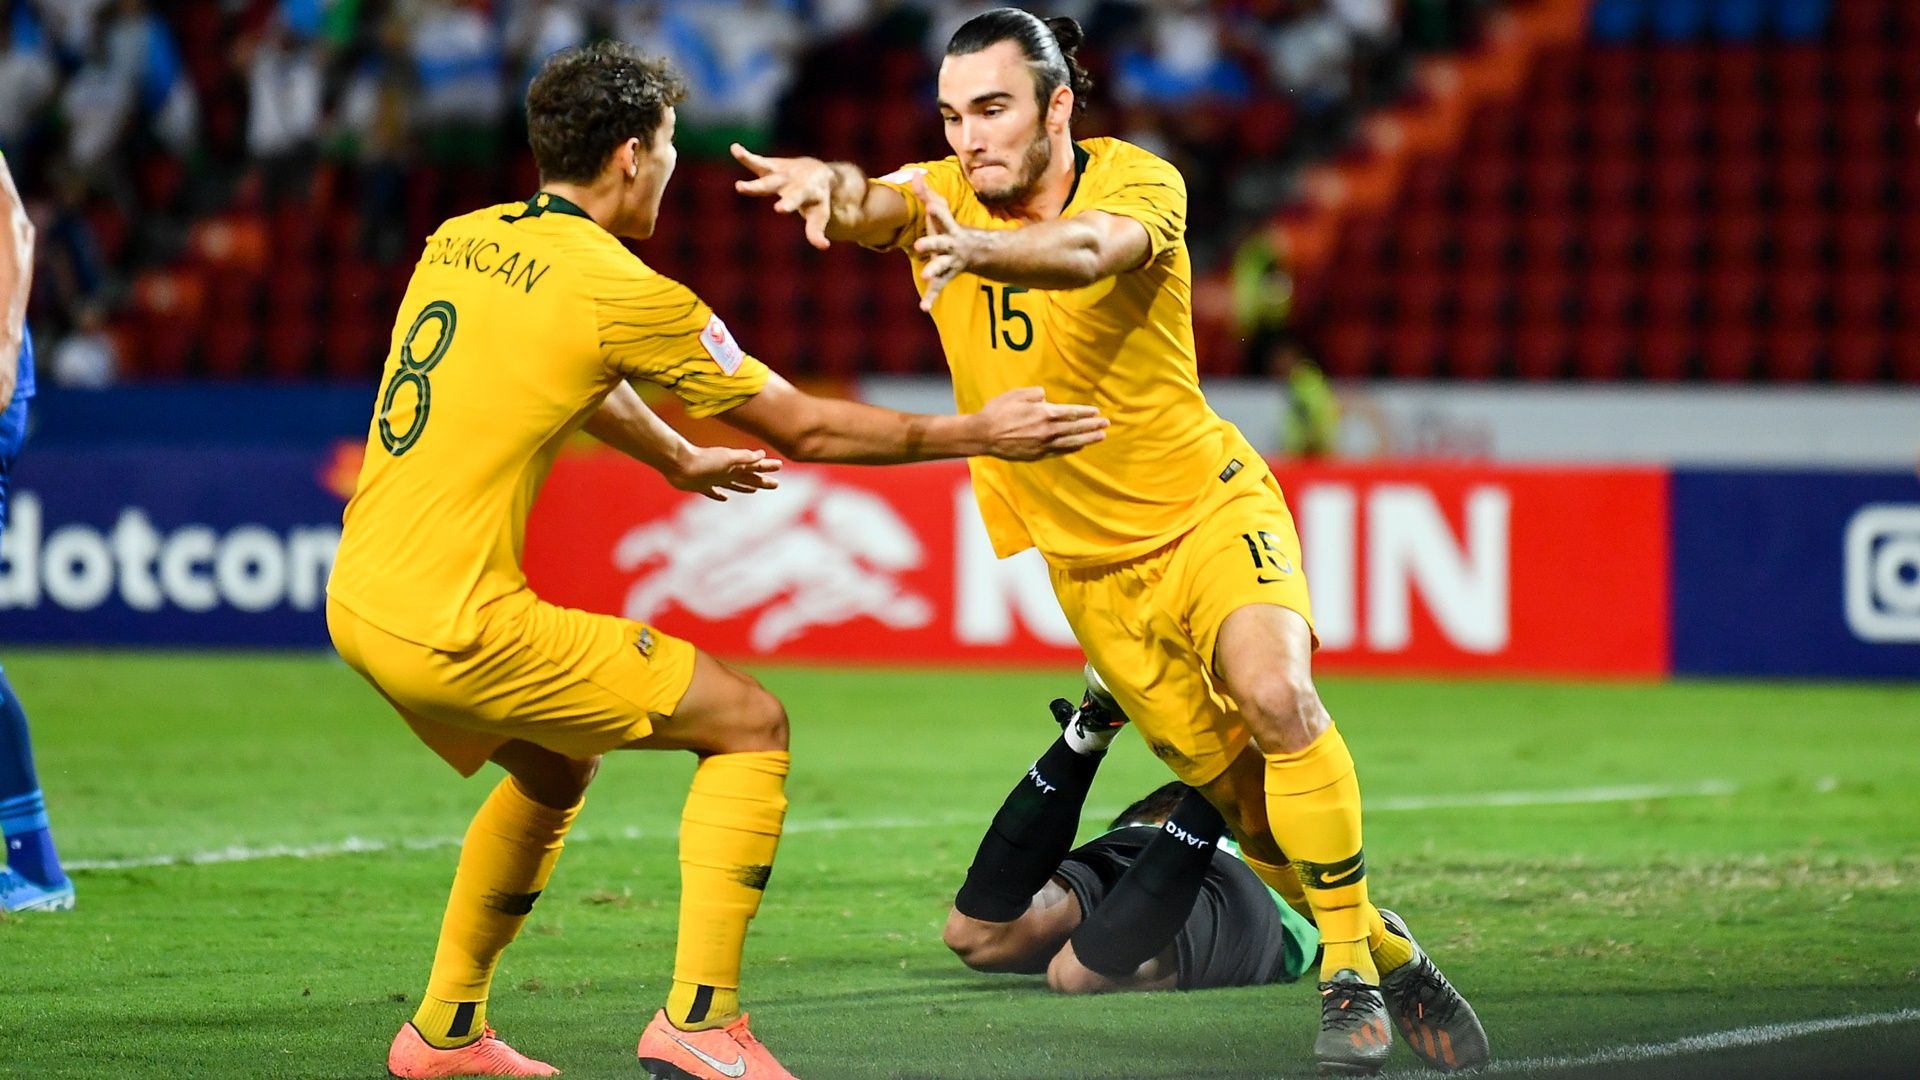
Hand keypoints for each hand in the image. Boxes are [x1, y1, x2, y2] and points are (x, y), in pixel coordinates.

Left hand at [670, 446, 782, 500]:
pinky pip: (714, 492)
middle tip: (776, 484)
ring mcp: (715, 479)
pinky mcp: (702, 486)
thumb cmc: (704, 460)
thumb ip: (744, 457)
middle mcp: (727, 472)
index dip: (767, 467)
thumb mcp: (728, 458)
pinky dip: (720, 495)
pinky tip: (724, 498)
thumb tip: (762, 454)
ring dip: (746, 487)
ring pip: (735, 484)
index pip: (755, 466)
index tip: (779, 466)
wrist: (679, 463)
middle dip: (762, 480)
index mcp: (734, 465)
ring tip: (754, 490)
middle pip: (749, 477)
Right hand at [732, 143, 835, 249]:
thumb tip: (824, 246)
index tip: (779, 209)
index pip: (797, 198)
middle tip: (740, 187)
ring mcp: (781, 171)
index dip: (789, 204)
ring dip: (749, 160)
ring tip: (737, 152)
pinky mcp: (771, 166)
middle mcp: (792, 179)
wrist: (818, 173)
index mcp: (807, 191)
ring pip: (764, 167)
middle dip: (758, 186)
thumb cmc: (817, 200)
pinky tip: (734, 148)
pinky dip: (745, 156)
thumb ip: (816, 231)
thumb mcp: (819, 215)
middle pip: (774, 183)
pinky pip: (757, 161)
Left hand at [910, 175, 979, 311]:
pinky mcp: (946, 275)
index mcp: (948, 228)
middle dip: (931, 244)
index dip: (938, 211)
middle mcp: (950, 245)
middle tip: (919, 246)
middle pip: (940, 243)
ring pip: (941, 267)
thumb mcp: (941, 210)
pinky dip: (931, 298)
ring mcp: (950, 261)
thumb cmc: (951, 228)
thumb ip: (926, 193)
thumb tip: (914, 173)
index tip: (932, 206)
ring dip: (933, 271)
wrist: (978, 252)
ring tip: (924, 276)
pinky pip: (938, 287)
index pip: (943, 217)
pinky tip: (923, 308)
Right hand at [976, 387, 1107, 460]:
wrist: (983, 435)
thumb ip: (1034, 394)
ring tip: (1101, 437)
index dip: (1085, 412)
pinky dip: (1071, 449)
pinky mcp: (1036, 455)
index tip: (1096, 412)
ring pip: (1070, 442)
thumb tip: (1045, 397)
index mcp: (1043, 413)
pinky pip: (1059, 451)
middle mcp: (1047, 430)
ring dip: (1087, 439)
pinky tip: (1080, 447)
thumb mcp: (1016, 395)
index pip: (1071, 413)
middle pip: (1075, 428)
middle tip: (1106, 424)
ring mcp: (1042, 445)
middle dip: (1092, 426)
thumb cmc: (997, 412)